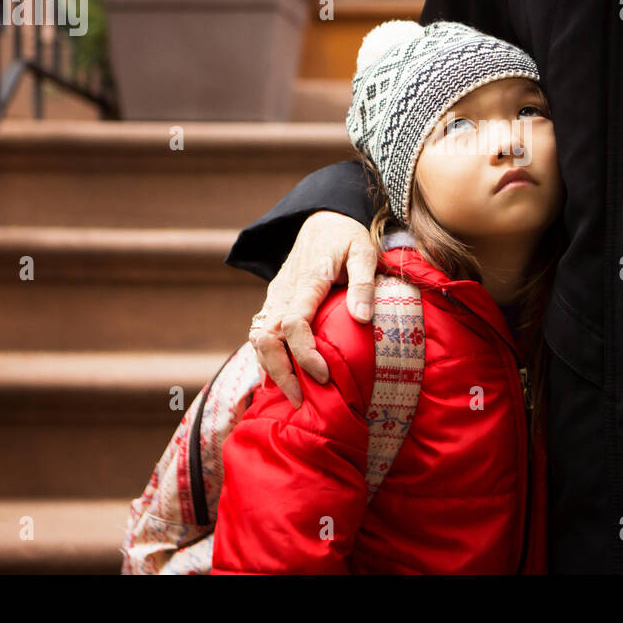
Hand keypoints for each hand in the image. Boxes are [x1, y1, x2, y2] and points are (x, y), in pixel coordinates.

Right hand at [248, 210, 377, 408]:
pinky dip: (266, 359)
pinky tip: (281, 381)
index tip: (324, 375)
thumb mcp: (363, 251)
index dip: (305, 352)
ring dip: (271, 370)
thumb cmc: (347, 237)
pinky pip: (260, 335)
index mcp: (306, 280)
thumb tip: (362, 318)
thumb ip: (363, 283)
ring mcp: (274, 298)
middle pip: (266, 338)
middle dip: (280, 372)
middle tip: (303, 401)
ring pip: (258, 339)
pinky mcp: (273, 303)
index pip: (294, 323)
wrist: (321, 220)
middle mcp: (283, 292)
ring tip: (293, 397)